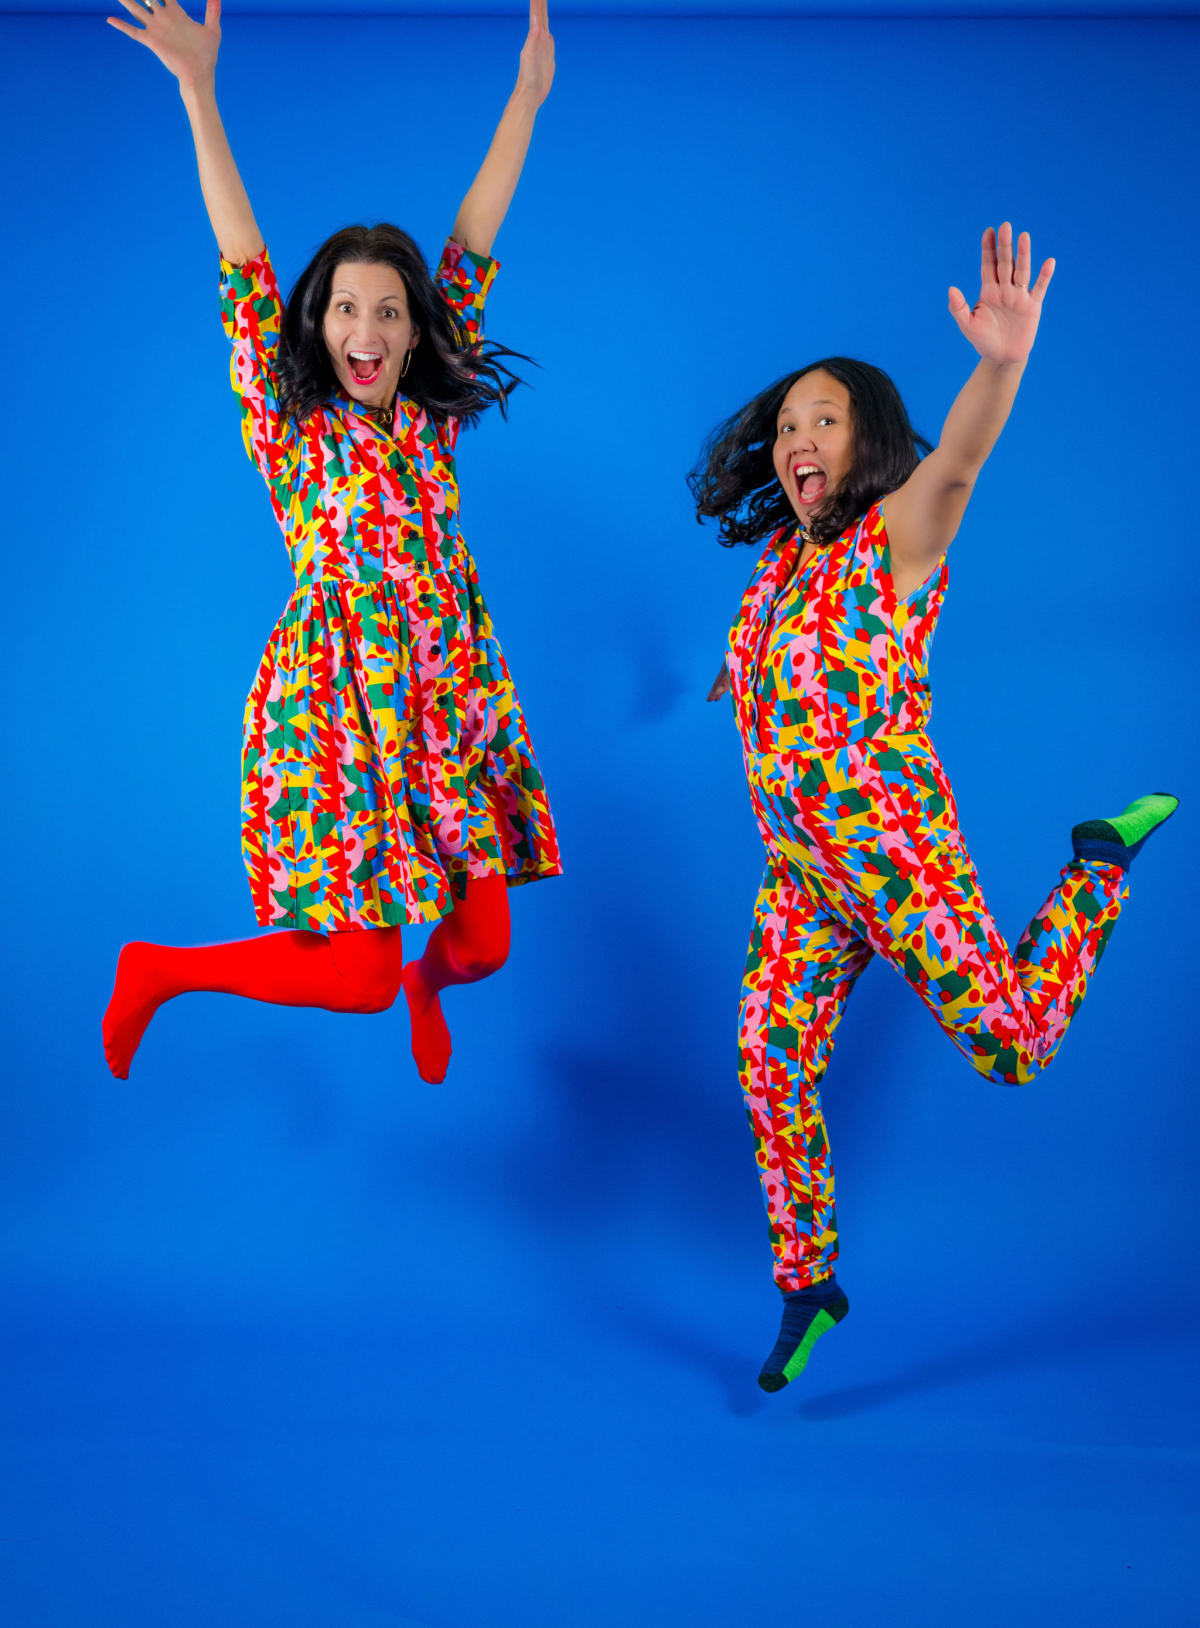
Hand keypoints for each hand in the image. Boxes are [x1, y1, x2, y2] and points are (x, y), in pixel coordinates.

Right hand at [107, 0, 220, 87]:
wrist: (200, 74)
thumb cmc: (207, 54)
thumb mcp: (213, 29)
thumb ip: (213, 11)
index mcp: (176, 12)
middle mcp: (163, 18)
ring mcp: (156, 28)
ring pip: (136, 8)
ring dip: (126, 1)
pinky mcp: (152, 41)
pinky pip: (133, 32)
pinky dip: (121, 26)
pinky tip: (110, 19)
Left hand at [515, 0, 554, 107]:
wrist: (530, 93)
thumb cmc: (528, 76)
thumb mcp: (530, 55)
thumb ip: (533, 36)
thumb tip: (535, 18)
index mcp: (534, 35)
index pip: (536, 11)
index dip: (537, 0)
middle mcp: (538, 37)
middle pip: (540, 13)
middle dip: (541, 1)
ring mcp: (543, 45)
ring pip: (544, 23)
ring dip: (543, 12)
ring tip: (542, 3)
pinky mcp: (548, 55)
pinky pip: (549, 38)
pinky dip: (548, 31)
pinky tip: (548, 31)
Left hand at [948, 223, 1054, 366]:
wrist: (1001, 357)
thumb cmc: (983, 340)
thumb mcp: (967, 325)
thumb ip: (958, 307)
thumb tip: (951, 289)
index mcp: (988, 290)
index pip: (988, 265)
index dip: (988, 249)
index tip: (988, 231)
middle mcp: (1005, 288)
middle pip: (1005, 263)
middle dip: (1005, 246)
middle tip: (1005, 226)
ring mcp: (1019, 296)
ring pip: (1022, 271)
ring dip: (1023, 254)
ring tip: (1024, 236)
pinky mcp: (1032, 306)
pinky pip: (1039, 288)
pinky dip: (1044, 276)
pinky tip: (1049, 262)